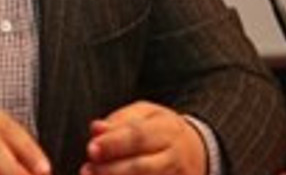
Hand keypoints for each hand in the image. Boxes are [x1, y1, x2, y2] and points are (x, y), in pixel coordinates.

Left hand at [81, 101, 206, 174]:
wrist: (197, 151)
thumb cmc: (160, 130)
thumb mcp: (145, 115)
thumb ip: (119, 121)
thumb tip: (96, 129)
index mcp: (166, 129)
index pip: (138, 137)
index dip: (113, 144)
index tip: (91, 148)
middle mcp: (174, 156)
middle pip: (141, 167)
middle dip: (112, 170)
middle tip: (88, 169)